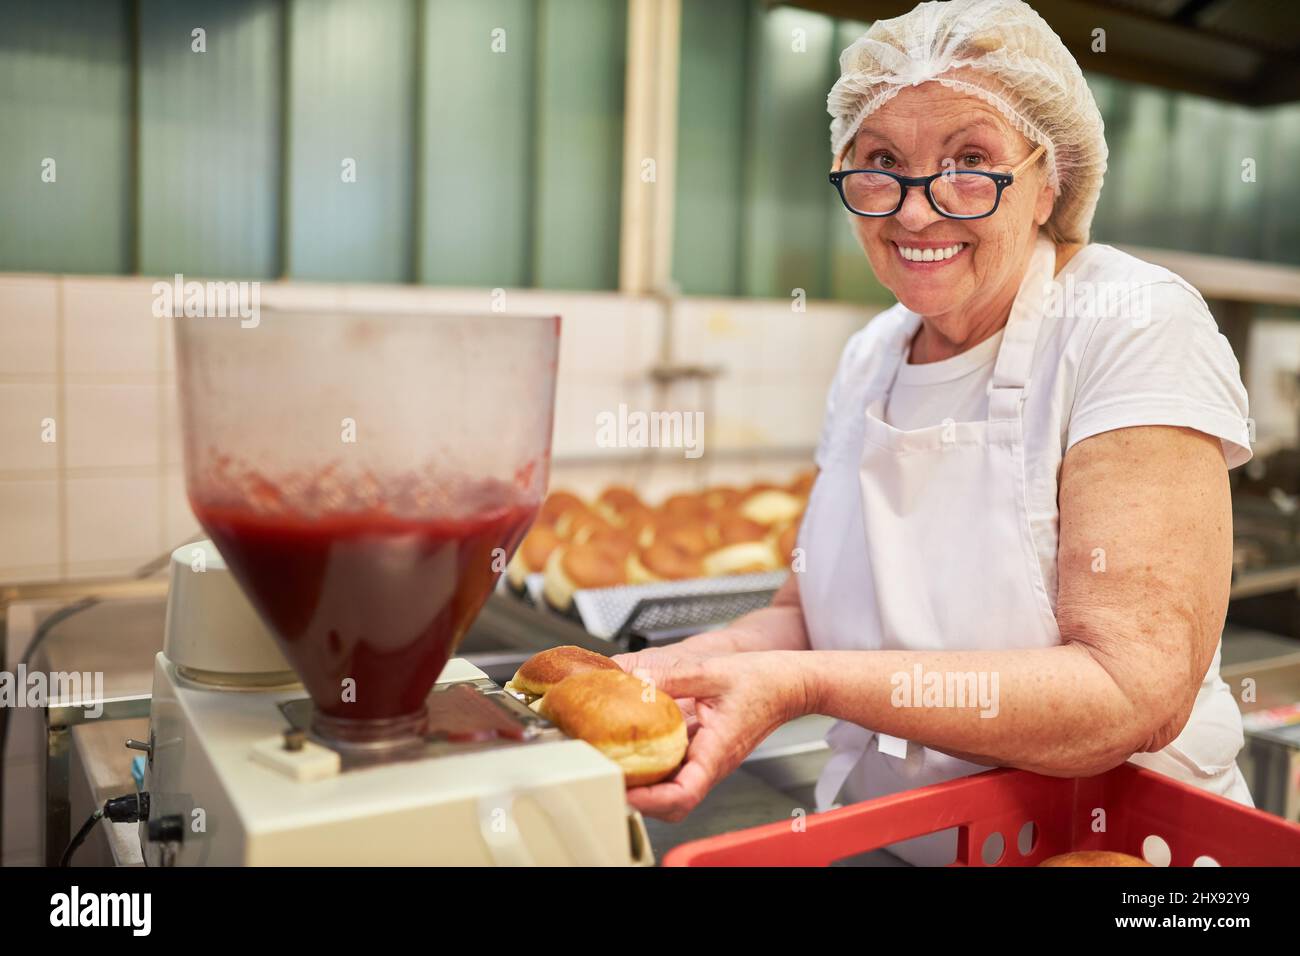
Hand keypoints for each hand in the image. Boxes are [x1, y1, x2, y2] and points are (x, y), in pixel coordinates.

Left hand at [615, 651, 811, 821]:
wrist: (789, 683)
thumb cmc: (764, 681)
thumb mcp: (711, 671)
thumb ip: (669, 677)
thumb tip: (633, 680)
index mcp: (717, 751)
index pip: (683, 794)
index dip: (650, 800)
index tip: (625, 790)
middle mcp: (712, 763)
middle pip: (672, 804)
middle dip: (640, 799)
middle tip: (610, 776)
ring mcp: (708, 761)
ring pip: (672, 790)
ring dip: (645, 784)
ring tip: (615, 764)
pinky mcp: (705, 752)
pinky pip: (676, 769)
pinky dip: (654, 766)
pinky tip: (635, 747)